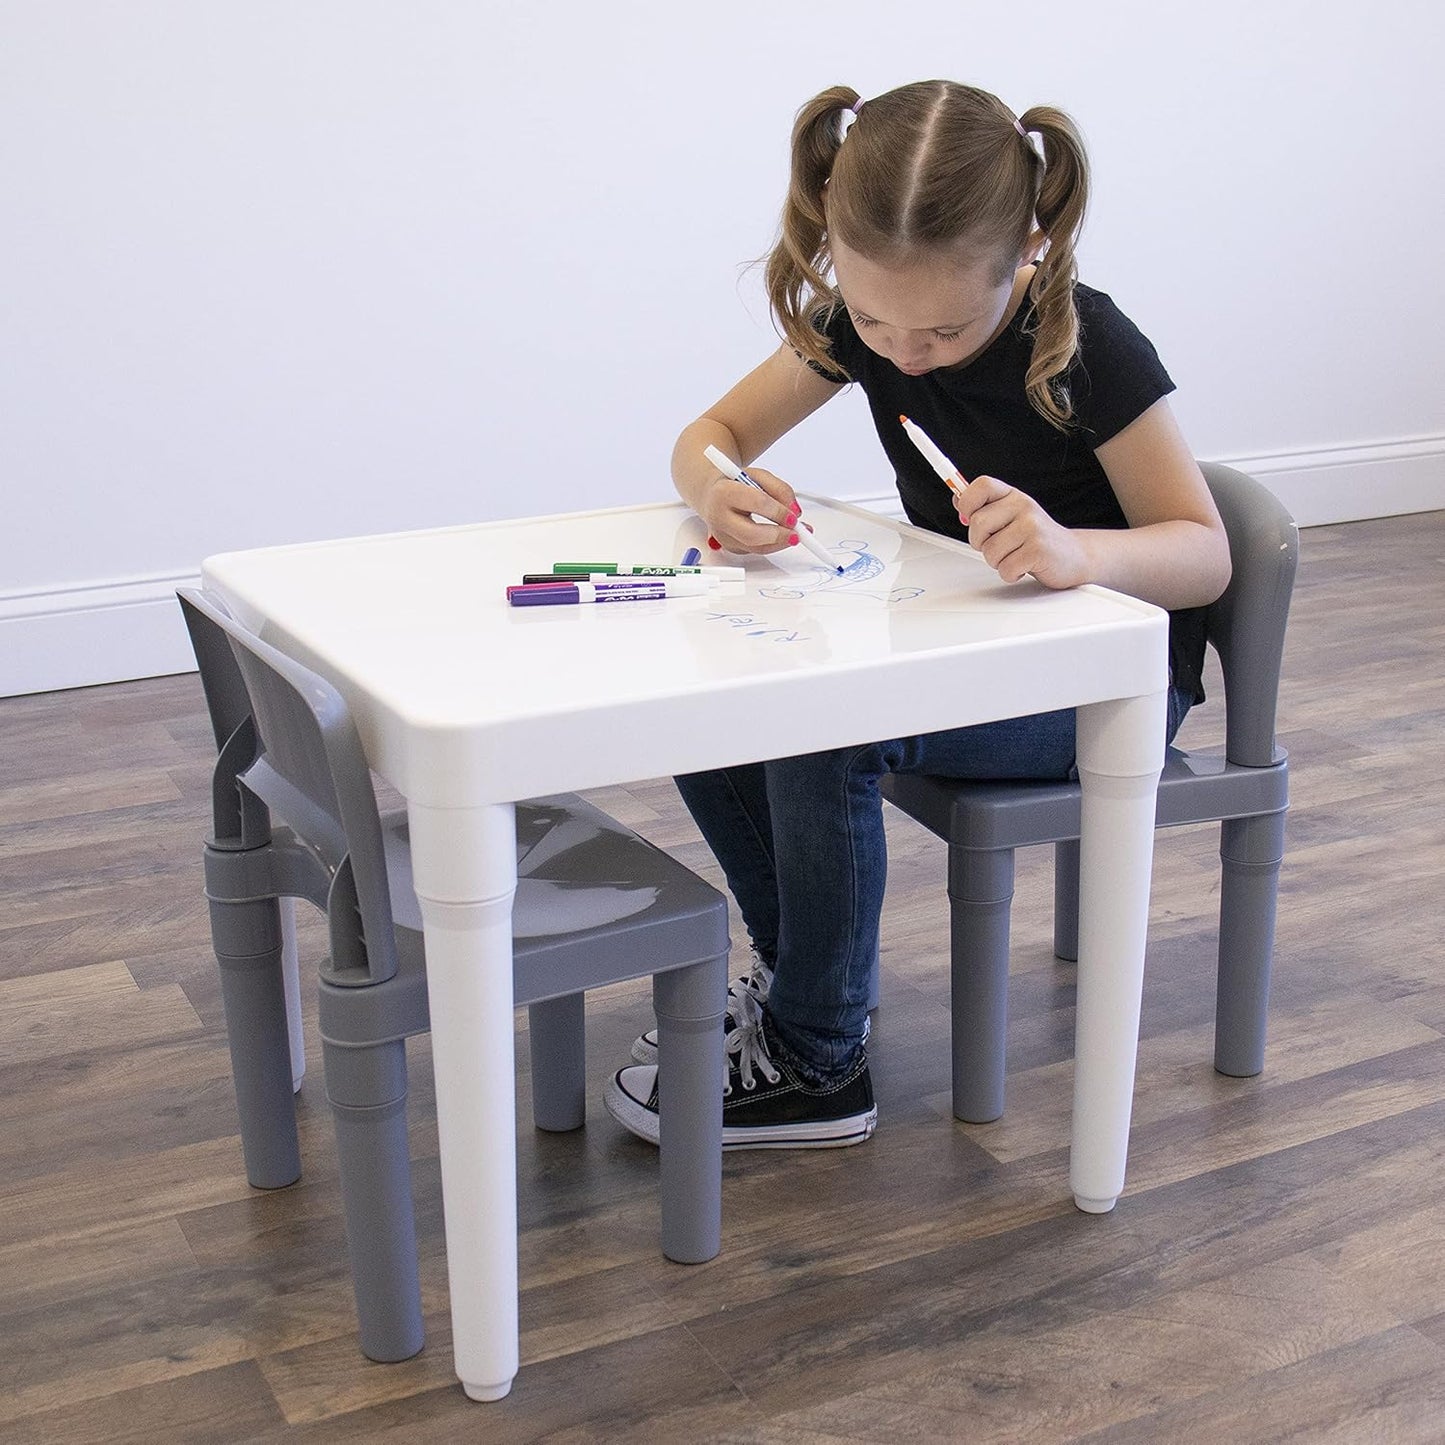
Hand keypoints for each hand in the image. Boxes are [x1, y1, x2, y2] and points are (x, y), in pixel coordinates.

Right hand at [699, 466, 804, 555]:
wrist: (712, 495)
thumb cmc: (735, 484)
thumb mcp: (758, 476)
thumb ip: (780, 489)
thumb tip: (795, 511)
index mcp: (724, 492)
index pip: (757, 503)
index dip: (779, 512)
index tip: (795, 516)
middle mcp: (718, 516)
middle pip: (752, 535)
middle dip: (779, 536)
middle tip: (797, 533)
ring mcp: (722, 536)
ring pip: (755, 548)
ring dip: (780, 544)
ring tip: (795, 535)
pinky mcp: (729, 547)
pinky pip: (755, 551)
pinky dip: (772, 545)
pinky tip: (781, 537)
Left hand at [953, 474, 1088, 588]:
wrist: (1074, 555)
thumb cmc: (1037, 538)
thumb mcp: (1011, 516)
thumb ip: (985, 508)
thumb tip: (957, 500)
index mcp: (1013, 496)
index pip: (981, 485)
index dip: (968, 502)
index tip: (969, 517)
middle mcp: (1023, 506)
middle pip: (978, 524)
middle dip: (980, 543)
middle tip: (998, 545)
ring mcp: (1032, 527)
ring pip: (989, 551)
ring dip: (997, 561)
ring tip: (1015, 555)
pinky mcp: (1038, 550)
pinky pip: (1005, 568)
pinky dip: (1010, 574)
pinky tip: (1024, 566)